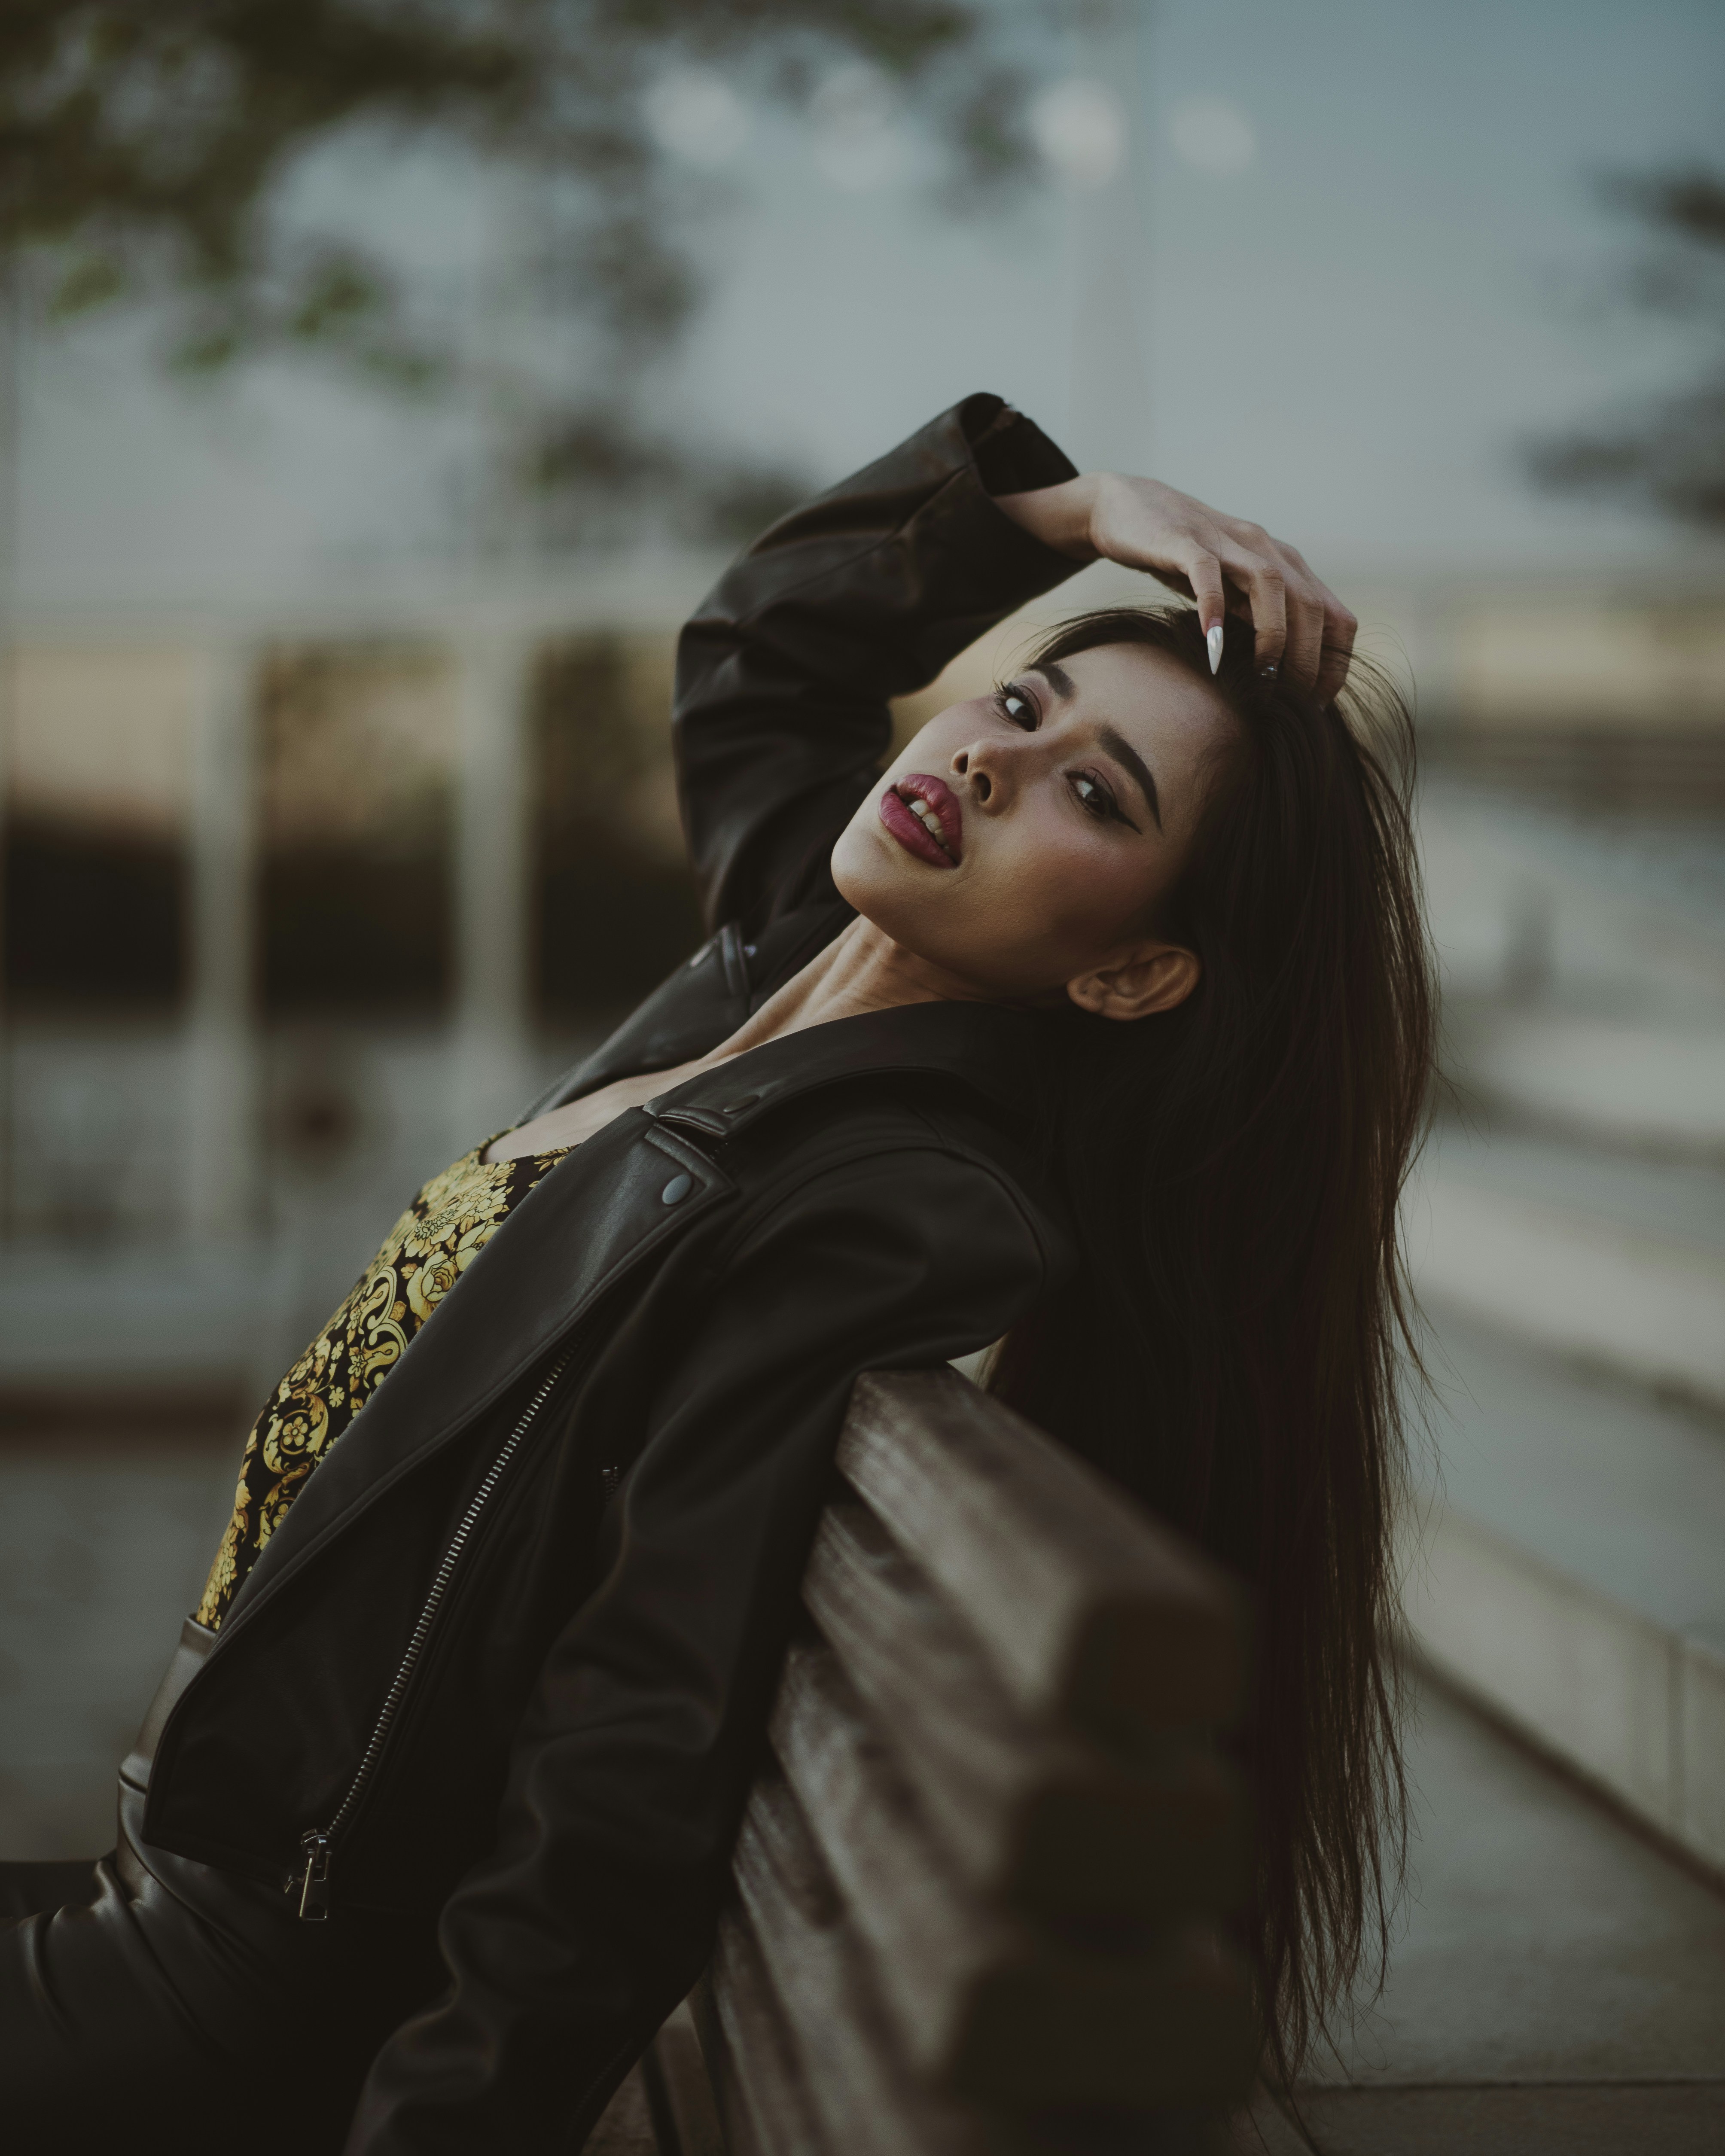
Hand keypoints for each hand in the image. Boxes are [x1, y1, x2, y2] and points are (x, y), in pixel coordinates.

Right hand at [994, 472, 1355, 702]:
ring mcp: (1225, 541)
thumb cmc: (1181, 559)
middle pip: (1309, 604)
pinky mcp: (1183, 540)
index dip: (1334, 662)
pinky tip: (1213, 647)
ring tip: (1263, 678)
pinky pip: (1206, 573)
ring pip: (1270, 585)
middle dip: (1308, 658)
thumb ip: (1259, 617)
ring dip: (1274, 635)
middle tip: (1295, 702)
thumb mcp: (1232, 589)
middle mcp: (1264, 548)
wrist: (1126, 508)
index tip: (1318, 703)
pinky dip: (1215, 608)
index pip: (1333, 614)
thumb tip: (1282, 678)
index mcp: (1283, 564)